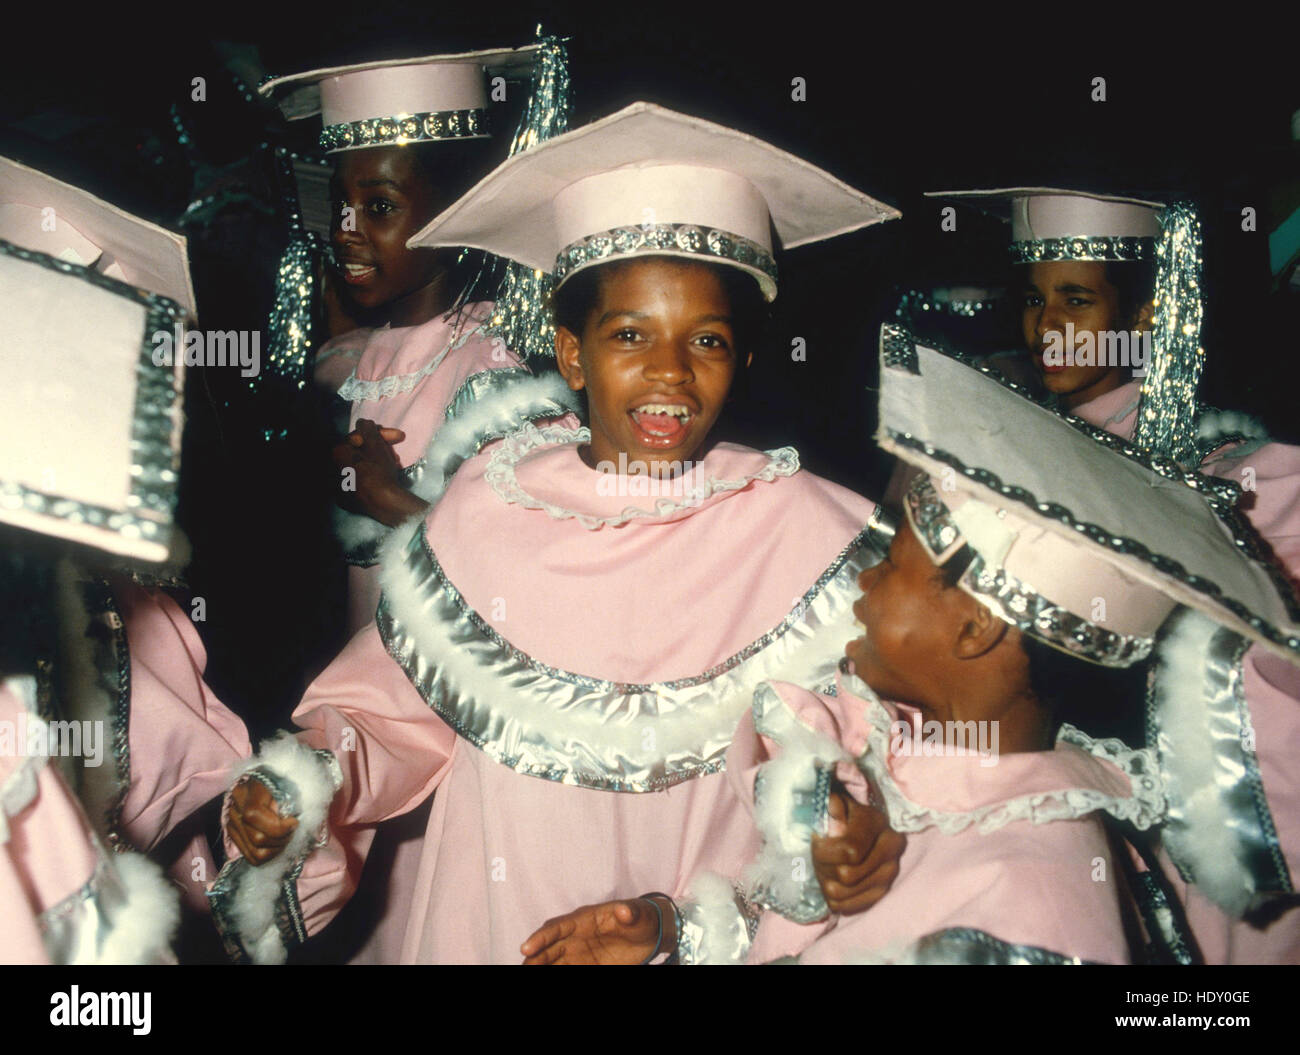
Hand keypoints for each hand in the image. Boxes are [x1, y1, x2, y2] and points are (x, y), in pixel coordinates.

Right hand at [225, 777, 296, 865]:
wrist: (272, 783)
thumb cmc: (286, 784)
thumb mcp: (290, 787)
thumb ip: (288, 802)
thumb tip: (288, 822)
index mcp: (248, 790)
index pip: (254, 815)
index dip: (278, 825)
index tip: (294, 821)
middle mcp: (235, 807)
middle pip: (257, 838)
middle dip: (281, 839)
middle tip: (292, 830)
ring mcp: (232, 823)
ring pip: (255, 852)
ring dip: (276, 848)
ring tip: (285, 836)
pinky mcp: (234, 835)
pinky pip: (251, 857)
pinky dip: (268, 854)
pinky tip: (277, 842)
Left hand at [331, 420, 427, 526]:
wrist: (384, 503)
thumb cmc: (378, 469)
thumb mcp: (375, 442)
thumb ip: (368, 427)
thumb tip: (364, 423)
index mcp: (337, 453)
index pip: (361, 436)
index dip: (381, 434)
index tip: (397, 438)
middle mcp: (334, 469)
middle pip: (362, 452)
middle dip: (381, 450)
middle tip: (396, 454)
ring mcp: (341, 487)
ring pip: (363, 467)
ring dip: (379, 463)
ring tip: (395, 466)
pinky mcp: (350, 501)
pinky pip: (363, 483)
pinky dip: (374, 478)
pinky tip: (386, 479)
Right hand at [520, 897, 673, 964]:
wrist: (650, 934)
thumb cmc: (641, 918)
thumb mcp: (638, 915)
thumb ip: (630, 914)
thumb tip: (624, 911)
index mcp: (583, 919)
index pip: (557, 927)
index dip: (541, 938)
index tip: (526, 948)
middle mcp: (575, 937)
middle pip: (549, 948)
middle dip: (535, 959)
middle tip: (525, 968)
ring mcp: (579, 953)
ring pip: (553, 962)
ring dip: (541, 968)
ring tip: (530, 975)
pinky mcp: (586, 966)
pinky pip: (567, 971)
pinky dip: (557, 975)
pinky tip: (549, 981)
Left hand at [811, 785, 903, 914]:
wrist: (849, 830)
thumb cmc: (835, 817)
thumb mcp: (830, 806)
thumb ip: (831, 808)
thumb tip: (834, 811)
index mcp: (876, 821)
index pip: (850, 852)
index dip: (825, 852)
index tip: (815, 843)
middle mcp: (891, 847)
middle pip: (847, 876)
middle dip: (824, 867)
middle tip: (818, 857)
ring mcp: (889, 872)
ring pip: (844, 893)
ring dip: (826, 882)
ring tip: (824, 867)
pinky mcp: (882, 892)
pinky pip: (846, 906)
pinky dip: (833, 897)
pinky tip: (832, 881)